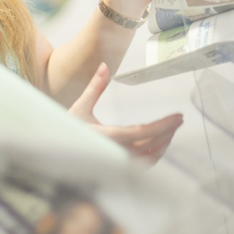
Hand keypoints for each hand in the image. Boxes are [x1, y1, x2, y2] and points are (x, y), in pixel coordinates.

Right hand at [68, 63, 182, 163]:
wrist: (53, 154)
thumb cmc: (66, 131)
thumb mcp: (79, 107)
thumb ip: (94, 87)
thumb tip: (104, 65)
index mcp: (109, 137)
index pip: (144, 132)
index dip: (164, 125)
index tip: (178, 117)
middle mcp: (115, 152)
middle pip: (151, 146)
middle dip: (168, 132)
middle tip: (179, 120)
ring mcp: (117, 163)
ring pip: (149, 159)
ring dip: (163, 145)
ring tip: (171, 132)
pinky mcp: (117, 168)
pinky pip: (141, 166)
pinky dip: (153, 156)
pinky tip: (157, 146)